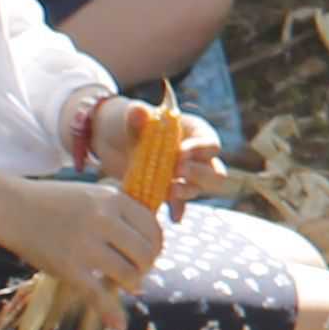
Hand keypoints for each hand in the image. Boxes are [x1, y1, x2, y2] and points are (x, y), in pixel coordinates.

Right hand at [0, 171, 162, 329]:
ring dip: (131, 284)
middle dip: (145, 267)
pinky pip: (98, 295)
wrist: (11, 207)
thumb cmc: (54, 202)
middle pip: (145, 253)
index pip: (153, 228)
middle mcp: (103, 219)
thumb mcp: (93, 194)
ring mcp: (85, 244)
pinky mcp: (68, 267)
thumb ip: (120, 213)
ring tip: (121, 282)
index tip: (147, 254)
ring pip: (129, 275)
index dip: (155, 246)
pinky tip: (119, 324)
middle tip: (134, 271)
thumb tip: (149, 241)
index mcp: (113, 198)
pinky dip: (111, 312)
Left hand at [94, 96, 220, 208]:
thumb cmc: (131, 121)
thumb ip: (136, 114)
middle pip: (214, 172)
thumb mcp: (132, 116)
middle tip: (177, 170)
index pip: (210, 144)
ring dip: (187, 190)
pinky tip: (172, 217)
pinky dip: (177, 209)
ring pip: (198, 188)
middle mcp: (196, 157)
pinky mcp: (170, 190)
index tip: (179, 153)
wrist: (114, 140)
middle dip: (199, 173)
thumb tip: (138, 112)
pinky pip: (179, 203)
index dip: (200, 150)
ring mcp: (184, 176)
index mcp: (195, 133)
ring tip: (169, 190)